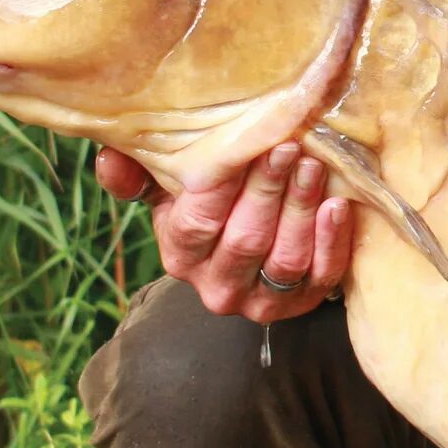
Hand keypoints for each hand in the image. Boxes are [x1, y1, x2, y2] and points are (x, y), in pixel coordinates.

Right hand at [95, 143, 354, 322]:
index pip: (198, 222)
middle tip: (290, 146)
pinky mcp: (302, 304)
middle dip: (269, 190)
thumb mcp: (171, 190)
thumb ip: (139, 174)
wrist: (256, 248)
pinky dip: (331, 241)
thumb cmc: (211, 205)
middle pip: (246, 240)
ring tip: (313, 166)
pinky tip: (337, 205)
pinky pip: (320, 276)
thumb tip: (110, 158)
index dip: (226, 185)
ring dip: (301, 210)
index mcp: (179, 255)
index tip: (250, 144)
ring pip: (284, 259)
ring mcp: (260, 301)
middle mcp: (216, 287)